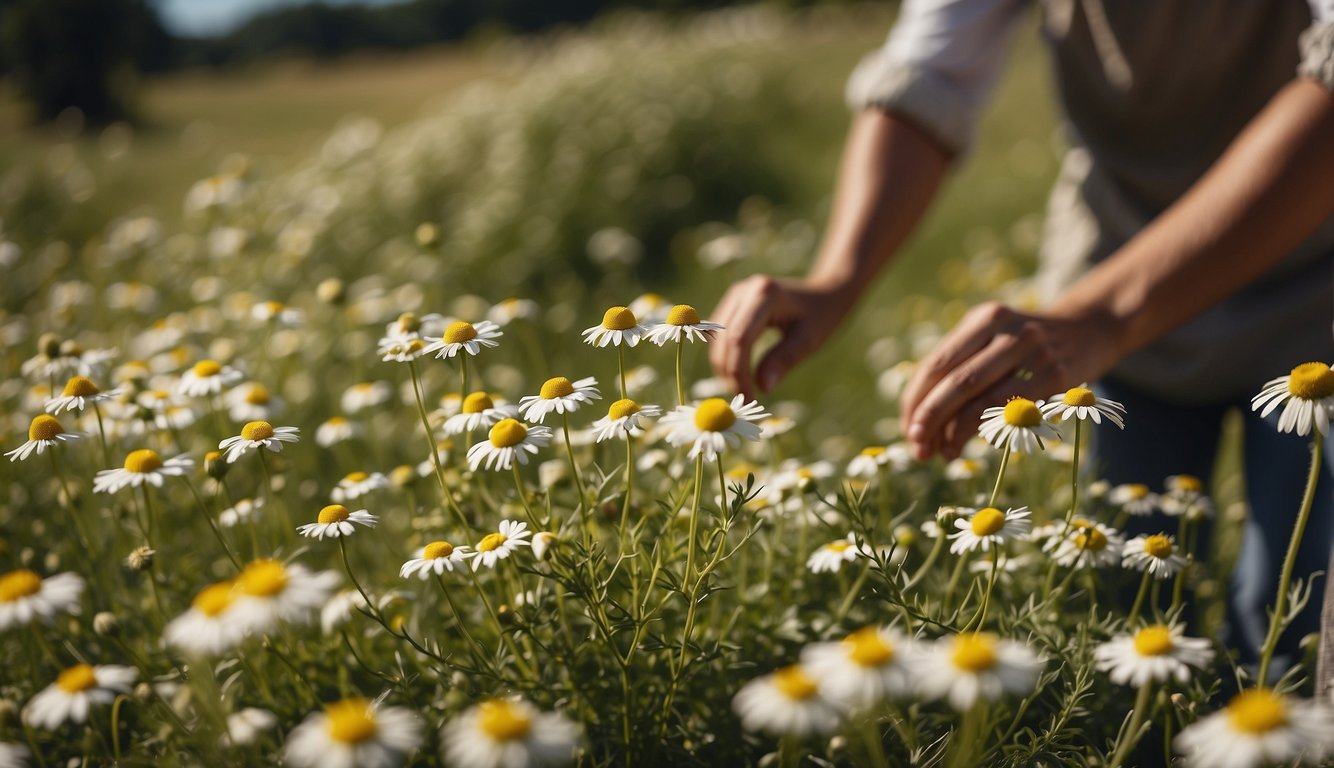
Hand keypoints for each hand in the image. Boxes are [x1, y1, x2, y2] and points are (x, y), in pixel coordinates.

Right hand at [709, 275, 857, 398]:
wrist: (821, 294)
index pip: (740, 338)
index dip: (739, 371)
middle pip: (724, 338)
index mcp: (765, 294)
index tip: (749, 397)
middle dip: (729, 372)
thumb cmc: (820, 316)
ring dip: (724, 367)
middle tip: (744, 399)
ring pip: (717, 339)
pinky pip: (720, 336)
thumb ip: (784, 360)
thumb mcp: (809, 340)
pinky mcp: (732, 304)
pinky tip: (739, 375)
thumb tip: (762, 387)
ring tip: (742, 390)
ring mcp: (735, 295)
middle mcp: (744, 290)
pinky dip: (725, 358)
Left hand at [900, 301, 1123, 459]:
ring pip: (981, 399)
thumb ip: (959, 368)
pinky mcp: (1058, 377)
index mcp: (983, 319)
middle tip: (917, 446)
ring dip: (954, 433)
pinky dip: (986, 432)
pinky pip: (1012, 411)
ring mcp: (1035, 352)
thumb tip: (918, 420)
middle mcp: (1007, 329)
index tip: (907, 429)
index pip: (936, 364)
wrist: (1091, 328)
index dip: (915, 401)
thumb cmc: (1026, 344)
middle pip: (954, 382)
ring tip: (942, 453)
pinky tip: (972, 444)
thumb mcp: (993, 338)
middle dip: (929, 419)